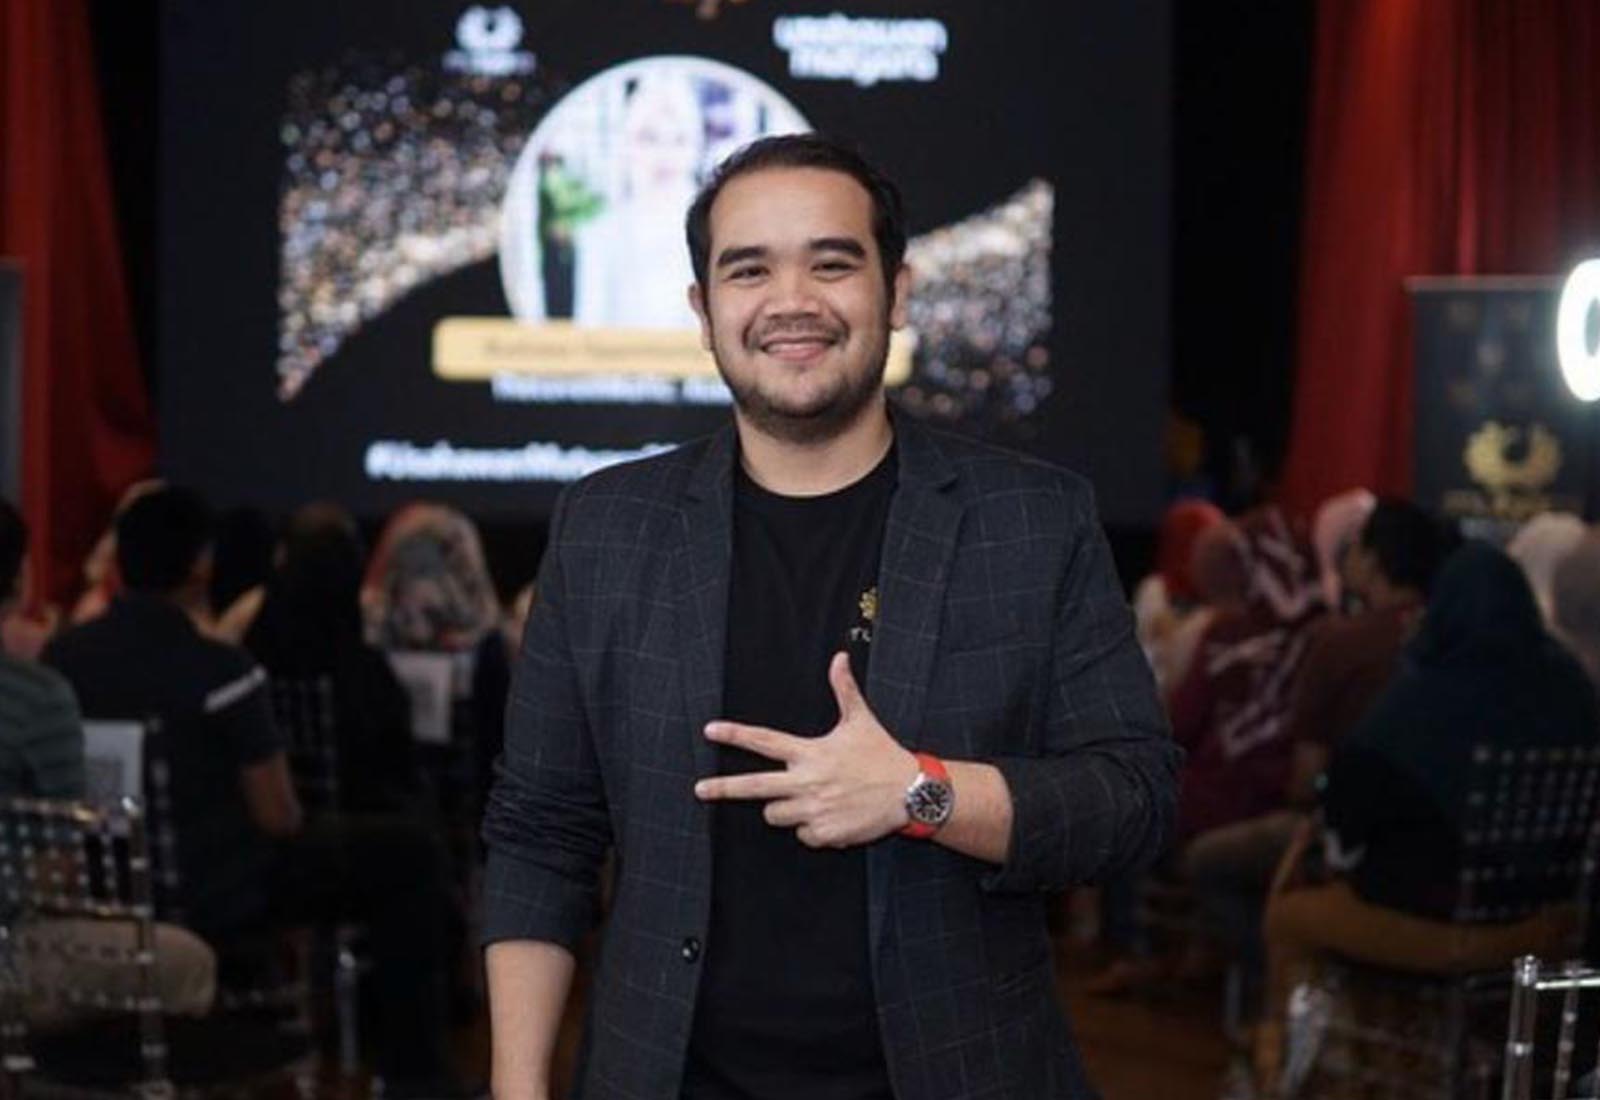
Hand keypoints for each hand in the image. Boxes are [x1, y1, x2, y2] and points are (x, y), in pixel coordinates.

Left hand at [694, 651, 917, 848]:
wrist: (910, 792)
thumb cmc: (882, 755)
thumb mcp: (861, 720)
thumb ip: (844, 690)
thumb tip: (839, 657)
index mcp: (809, 753)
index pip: (765, 741)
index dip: (735, 735)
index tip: (710, 731)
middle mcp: (806, 781)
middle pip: (754, 787)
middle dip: (723, 788)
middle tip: (699, 790)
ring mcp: (813, 809)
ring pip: (776, 815)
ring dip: (785, 810)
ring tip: (812, 799)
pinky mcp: (825, 833)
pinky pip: (803, 836)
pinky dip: (812, 830)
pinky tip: (833, 817)